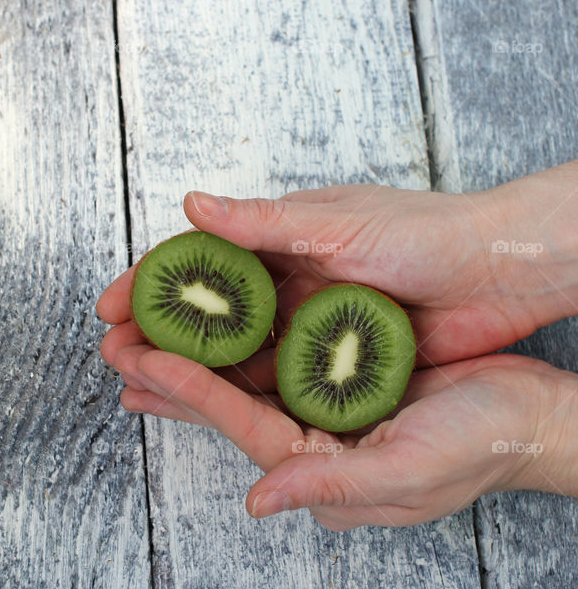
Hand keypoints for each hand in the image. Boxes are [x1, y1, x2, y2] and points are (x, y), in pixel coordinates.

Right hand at [99, 183, 571, 366]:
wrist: (501, 272)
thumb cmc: (426, 232)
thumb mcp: (337, 224)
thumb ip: (263, 222)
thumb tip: (192, 206)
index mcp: (282, 238)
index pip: (200, 260)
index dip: (151, 281)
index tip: (109, 305)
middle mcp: (289, 280)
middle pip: (209, 310)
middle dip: (159, 330)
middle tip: (115, 354)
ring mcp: (309, 322)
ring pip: (237, 348)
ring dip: (191, 364)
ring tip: (144, 384)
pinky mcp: (335, 361)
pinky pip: (279, 378)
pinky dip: (243, 389)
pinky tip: (211, 405)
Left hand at [100, 339, 577, 529]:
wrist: (531, 416)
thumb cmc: (482, 445)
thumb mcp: (408, 471)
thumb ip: (330, 485)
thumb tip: (260, 501)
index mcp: (320, 468)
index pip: (239, 424)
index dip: (189, 391)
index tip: (143, 360)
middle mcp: (311, 442)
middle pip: (226, 405)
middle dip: (168, 376)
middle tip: (115, 349)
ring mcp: (323, 410)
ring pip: (242, 379)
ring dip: (191, 357)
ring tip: (138, 342)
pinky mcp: (338, 379)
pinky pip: (274, 356)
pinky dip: (238, 341)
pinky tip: (210, 325)